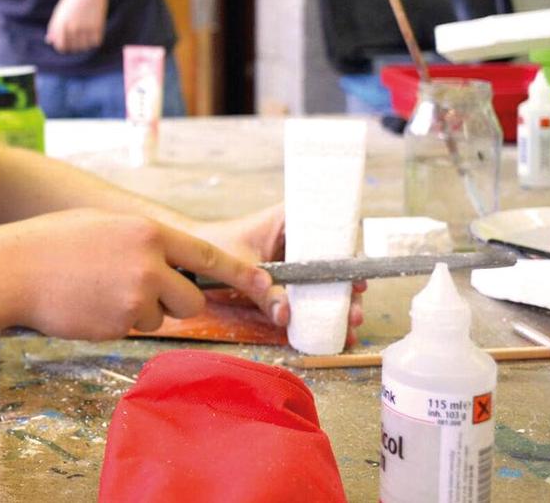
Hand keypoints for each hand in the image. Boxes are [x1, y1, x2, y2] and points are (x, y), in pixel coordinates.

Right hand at [0, 209, 276, 341]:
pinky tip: (91, 304)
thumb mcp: (107, 225)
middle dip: (175, 300)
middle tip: (141, 289)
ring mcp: (134, 296)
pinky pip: (134, 328)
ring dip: (142, 311)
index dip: (237, 272)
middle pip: (191, 297)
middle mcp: (149, 263)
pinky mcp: (118, 324)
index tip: (265, 283)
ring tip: (102, 291)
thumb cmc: (56, 241)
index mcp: (148, 232)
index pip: (206, 254)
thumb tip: (172, 260)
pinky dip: (118, 322)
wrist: (15, 268)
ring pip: (162, 316)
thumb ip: (144, 241)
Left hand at [45, 0, 108, 52]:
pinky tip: (94, 30)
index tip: (68, 42)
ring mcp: (85, 27)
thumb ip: (54, 27)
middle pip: (73, 48)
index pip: (60, 46)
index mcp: (60, 24)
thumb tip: (49, 41)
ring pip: (85, 46)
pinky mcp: (98, 26)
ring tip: (86, 32)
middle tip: (79, 34)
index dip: (64, 46)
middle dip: (75, 44)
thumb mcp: (60, 11)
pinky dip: (95, 39)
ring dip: (86, 43)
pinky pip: (96, 42)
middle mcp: (72, 27)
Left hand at [191, 205, 366, 343]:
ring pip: (326, 279)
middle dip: (347, 288)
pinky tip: (334, 331)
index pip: (329, 228)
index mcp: (289, 218)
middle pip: (333, 260)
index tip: (356, 278)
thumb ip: (262, 290)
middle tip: (354, 312)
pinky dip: (320, 311)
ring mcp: (295, 258)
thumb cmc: (214, 245)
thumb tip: (285, 313)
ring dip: (339, 303)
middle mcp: (298, 236)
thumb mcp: (241, 265)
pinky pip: (309, 294)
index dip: (346, 254)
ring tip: (349, 327)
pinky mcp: (289, 279)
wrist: (193, 257)